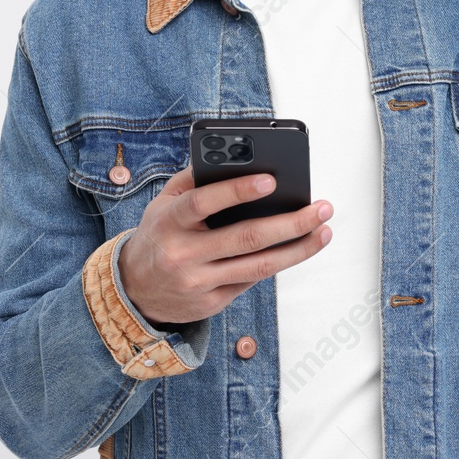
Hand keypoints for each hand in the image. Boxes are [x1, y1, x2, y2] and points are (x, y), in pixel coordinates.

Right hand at [117, 163, 332, 328]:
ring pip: (259, 266)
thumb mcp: (164, 202)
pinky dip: (278, 263)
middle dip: (291, 223)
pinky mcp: (212, 303)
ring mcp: (199, 282)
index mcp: (171, 221)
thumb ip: (194, 178)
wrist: (134, 290)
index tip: (271, 180)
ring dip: (298, 249)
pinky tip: (299, 248)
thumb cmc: (159, 234)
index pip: (205, 202)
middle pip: (246, 238)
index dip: (238, 190)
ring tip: (324, 231)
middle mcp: (184, 254)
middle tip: (321, 208)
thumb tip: (233, 155)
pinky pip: (252, 281)